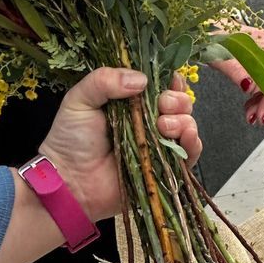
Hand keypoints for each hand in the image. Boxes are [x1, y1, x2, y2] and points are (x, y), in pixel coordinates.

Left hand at [40, 68, 199, 221]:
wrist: (69, 183)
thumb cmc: (70, 140)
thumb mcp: (79, 100)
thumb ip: (105, 80)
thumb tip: (142, 79)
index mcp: (132, 102)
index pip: (161, 84)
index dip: (169, 80)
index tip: (167, 80)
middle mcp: (150, 121)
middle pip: (180, 103)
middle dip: (177, 100)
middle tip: (161, 105)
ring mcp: (159, 145)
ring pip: (188, 124)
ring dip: (183, 120)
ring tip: (163, 126)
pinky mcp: (165, 168)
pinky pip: (191, 154)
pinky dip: (193, 142)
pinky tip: (185, 137)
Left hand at [208, 25, 263, 126]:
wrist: (207, 28)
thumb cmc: (212, 38)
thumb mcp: (219, 55)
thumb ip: (235, 70)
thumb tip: (249, 87)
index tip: (262, 113)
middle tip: (254, 119)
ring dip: (261, 100)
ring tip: (249, 115)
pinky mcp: (262, 57)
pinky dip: (257, 93)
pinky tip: (249, 104)